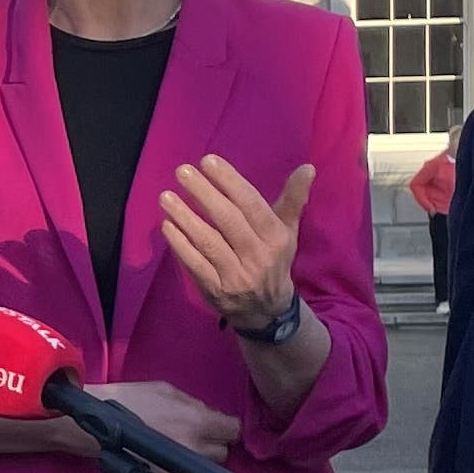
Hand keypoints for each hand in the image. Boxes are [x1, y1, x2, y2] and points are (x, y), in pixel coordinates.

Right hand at [90, 378, 240, 463]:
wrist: (95, 423)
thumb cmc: (128, 400)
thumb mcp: (165, 390)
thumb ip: (193, 403)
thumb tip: (209, 414)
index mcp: (196, 420)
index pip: (233, 430)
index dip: (225, 427)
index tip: (218, 426)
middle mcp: (193, 446)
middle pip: (222, 453)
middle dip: (213, 443)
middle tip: (199, 435)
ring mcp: (179, 467)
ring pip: (206, 467)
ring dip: (200, 456)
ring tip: (182, 445)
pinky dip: (181, 466)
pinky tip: (166, 454)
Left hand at [160, 157, 313, 331]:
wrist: (267, 312)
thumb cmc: (274, 261)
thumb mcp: (287, 232)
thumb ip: (293, 199)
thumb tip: (307, 167)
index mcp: (276, 238)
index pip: (251, 205)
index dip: (230, 182)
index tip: (208, 161)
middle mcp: (258, 256)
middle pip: (228, 220)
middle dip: (204, 193)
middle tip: (182, 171)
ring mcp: (236, 276)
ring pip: (208, 242)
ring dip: (185, 217)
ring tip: (166, 196)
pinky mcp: (215, 291)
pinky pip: (194, 264)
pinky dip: (179, 244)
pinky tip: (166, 225)